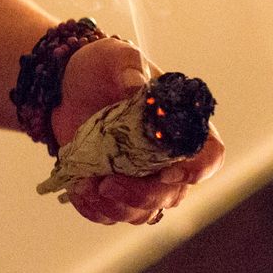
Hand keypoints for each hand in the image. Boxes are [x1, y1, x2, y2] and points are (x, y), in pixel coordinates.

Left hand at [51, 37, 224, 224]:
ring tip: (85, 185)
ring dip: (115, 207)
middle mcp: (167, 157)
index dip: (197, 170)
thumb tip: (137, 89)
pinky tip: (77, 190)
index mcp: (182, 125)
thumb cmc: (101, 67)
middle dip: (142, 196)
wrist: (64, 83)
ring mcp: (141, 177)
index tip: (169, 172)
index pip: (209, 155)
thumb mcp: (116, 58)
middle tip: (108, 184)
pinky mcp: (113, 187)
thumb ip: (129, 70)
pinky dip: (95, 210)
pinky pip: (111, 213)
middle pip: (173, 193)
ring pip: (143, 212)